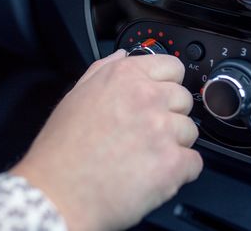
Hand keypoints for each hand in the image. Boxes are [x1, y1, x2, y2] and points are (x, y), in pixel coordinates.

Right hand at [11, 50, 202, 230]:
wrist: (57, 194)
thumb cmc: (61, 150)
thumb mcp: (76, 96)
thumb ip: (104, 70)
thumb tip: (124, 56)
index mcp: (125, 77)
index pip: (173, 66)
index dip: (167, 84)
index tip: (160, 98)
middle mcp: (147, 97)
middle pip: (184, 99)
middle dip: (170, 116)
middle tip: (145, 133)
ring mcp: (161, 130)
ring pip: (190, 132)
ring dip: (174, 144)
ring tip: (144, 157)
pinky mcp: (172, 163)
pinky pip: (194, 162)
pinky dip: (179, 171)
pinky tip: (154, 174)